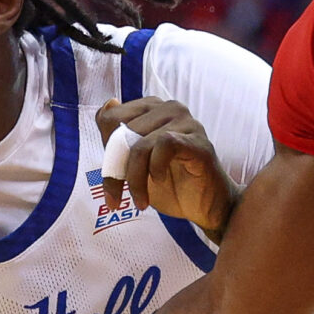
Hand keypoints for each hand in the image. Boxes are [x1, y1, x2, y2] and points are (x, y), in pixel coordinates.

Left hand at [96, 98, 241, 236]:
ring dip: (135, 177)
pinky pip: (166, 144)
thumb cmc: (172, 184)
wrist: (206, 207)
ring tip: (140, 199)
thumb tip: (108, 105)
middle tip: (119, 197)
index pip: (111, 119)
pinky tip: (160, 180)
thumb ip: (118, 137)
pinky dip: (156, 167)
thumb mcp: (134, 163)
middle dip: (117, 169)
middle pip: (122, 131)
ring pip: (141, 142)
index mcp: (152, 108)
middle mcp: (170, 108)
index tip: (113, 181)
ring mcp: (187, 122)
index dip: (107, 152)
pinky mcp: (198, 140)